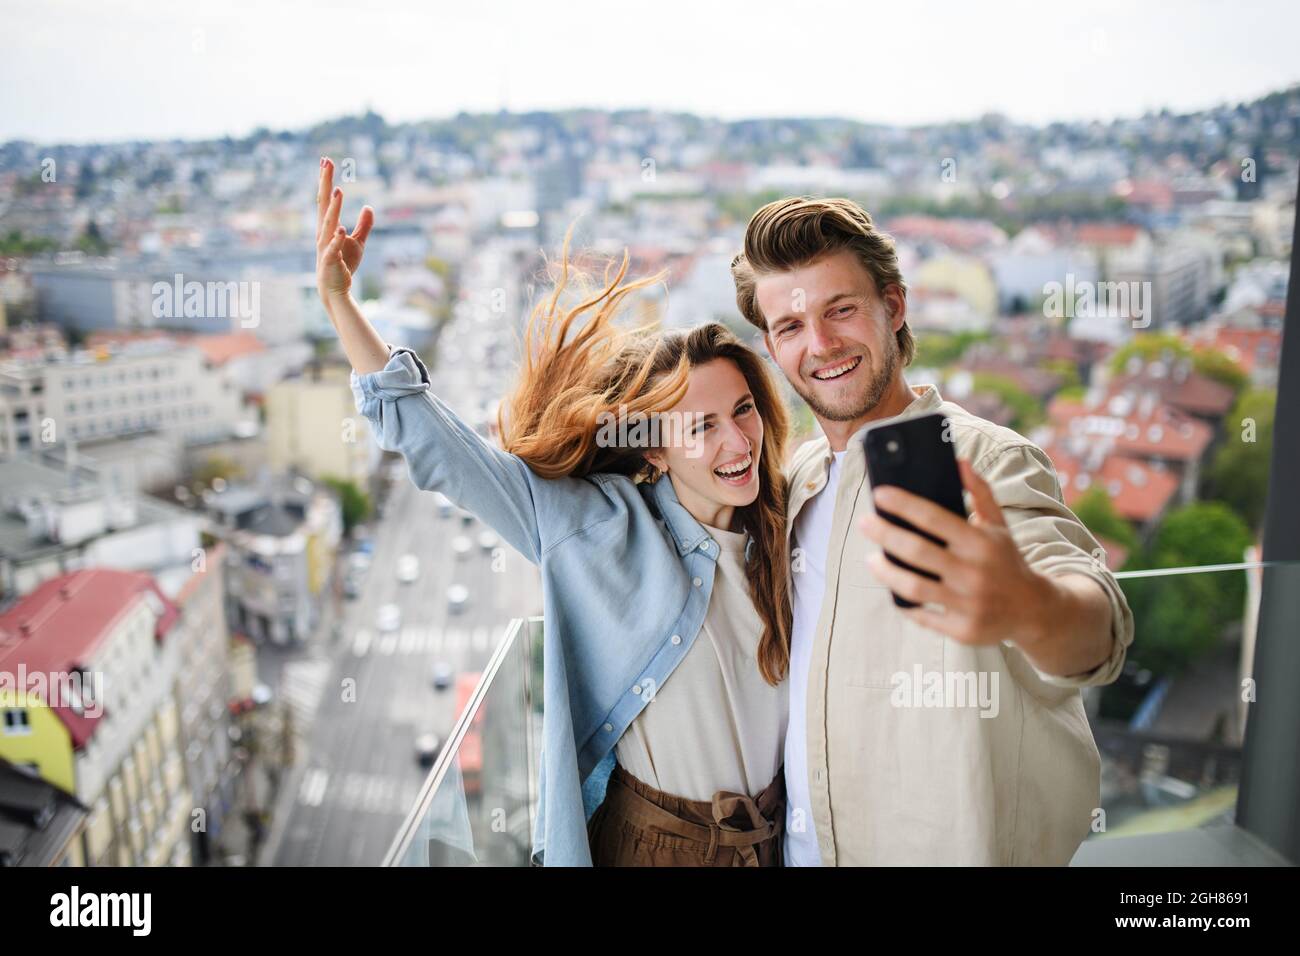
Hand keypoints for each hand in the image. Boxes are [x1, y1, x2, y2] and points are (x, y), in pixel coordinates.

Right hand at [315, 157, 373, 304]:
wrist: (335, 289)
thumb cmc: (344, 264)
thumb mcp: (358, 242)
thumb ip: (364, 225)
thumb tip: (369, 207)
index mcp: (328, 226)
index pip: (326, 199)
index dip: (326, 180)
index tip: (326, 160)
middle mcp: (323, 232)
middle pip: (324, 204)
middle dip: (325, 183)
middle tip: (326, 162)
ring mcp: (325, 246)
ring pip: (329, 223)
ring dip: (333, 208)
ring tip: (338, 190)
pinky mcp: (330, 261)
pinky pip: (333, 248)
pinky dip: (336, 239)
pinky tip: (341, 228)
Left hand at [858, 457, 1056, 648]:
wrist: (1034, 610)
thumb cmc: (1007, 560)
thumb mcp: (1000, 525)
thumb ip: (980, 493)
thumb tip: (959, 462)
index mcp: (982, 544)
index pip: (935, 518)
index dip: (904, 505)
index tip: (879, 494)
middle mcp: (975, 574)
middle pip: (918, 552)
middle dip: (885, 534)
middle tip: (864, 523)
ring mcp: (968, 605)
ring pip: (914, 587)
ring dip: (886, 572)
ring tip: (871, 559)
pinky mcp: (962, 630)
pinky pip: (922, 616)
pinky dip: (903, 602)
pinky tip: (892, 588)